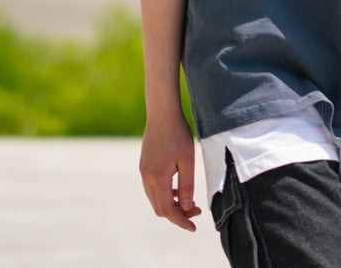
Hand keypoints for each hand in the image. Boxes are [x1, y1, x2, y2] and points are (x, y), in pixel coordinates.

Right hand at [140, 110, 201, 231]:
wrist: (162, 113)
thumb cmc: (178, 134)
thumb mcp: (188, 160)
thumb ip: (187, 185)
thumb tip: (187, 207)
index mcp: (158, 178)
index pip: (168, 210)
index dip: (181, 221)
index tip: (193, 227)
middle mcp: (147, 178)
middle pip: (160, 208)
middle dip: (178, 214)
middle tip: (196, 210)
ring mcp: (144, 172)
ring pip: (156, 199)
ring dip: (172, 204)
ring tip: (190, 200)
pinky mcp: (144, 166)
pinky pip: (153, 189)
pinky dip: (166, 194)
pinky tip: (179, 188)